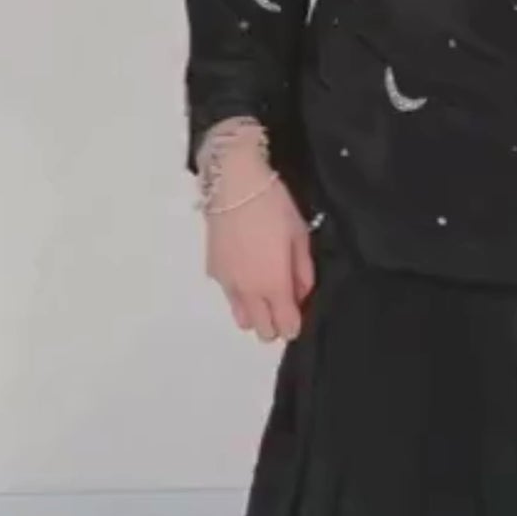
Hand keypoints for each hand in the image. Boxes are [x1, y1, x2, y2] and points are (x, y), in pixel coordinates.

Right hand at [201, 139, 316, 342]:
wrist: (233, 184)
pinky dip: (240, 294)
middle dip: (275, 325)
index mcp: (273, 284)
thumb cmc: (272, 206)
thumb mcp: (299, 234)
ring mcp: (227, 283)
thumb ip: (303, 270)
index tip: (299, 315)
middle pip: (262, 331)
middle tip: (284, 303)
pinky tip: (247, 270)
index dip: (295, 326)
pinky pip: (229, 296)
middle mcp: (248, 291)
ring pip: (242, 319)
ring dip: (255, 313)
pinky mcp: (213, 271)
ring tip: (264, 290)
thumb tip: (302, 293)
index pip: (285, 326)